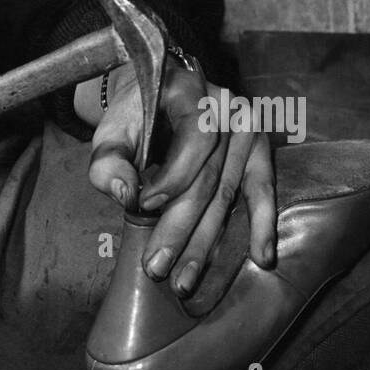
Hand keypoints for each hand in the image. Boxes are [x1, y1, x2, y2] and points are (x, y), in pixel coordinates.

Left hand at [86, 61, 275, 296]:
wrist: (154, 90)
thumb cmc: (132, 114)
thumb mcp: (110, 129)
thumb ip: (108, 160)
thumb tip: (126, 196)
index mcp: (190, 90)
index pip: (194, 139)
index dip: (173, 177)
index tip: (143, 207)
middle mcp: (226, 106)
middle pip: (210, 177)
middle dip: (182, 228)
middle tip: (157, 267)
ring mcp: (247, 127)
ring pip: (229, 193)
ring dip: (207, 242)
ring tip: (185, 280)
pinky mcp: (257, 148)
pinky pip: (261, 189)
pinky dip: (261, 225)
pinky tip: (261, 257)